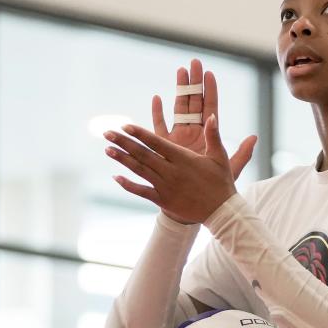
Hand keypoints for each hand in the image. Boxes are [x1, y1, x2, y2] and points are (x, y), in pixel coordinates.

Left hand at [103, 114, 250, 224]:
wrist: (221, 212)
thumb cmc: (221, 182)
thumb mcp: (220, 157)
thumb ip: (213, 136)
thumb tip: (212, 116)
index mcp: (183, 159)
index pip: (156, 143)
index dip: (139, 134)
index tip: (125, 126)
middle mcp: (171, 172)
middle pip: (143, 154)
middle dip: (123, 142)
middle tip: (107, 133)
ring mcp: (165, 187)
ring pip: (139, 170)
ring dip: (122, 159)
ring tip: (107, 149)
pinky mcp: (163, 200)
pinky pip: (142, 191)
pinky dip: (128, 185)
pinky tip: (115, 177)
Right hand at [151, 59, 256, 180]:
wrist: (193, 201)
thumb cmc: (212, 187)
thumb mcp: (228, 168)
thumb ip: (242, 154)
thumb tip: (255, 137)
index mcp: (209, 135)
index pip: (210, 107)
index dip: (209, 90)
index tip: (209, 73)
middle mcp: (194, 132)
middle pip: (193, 102)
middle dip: (193, 82)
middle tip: (193, 63)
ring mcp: (179, 137)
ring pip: (178, 108)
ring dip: (178, 89)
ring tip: (179, 71)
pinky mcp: (165, 146)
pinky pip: (160, 126)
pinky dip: (158, 113)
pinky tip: (158, 98)